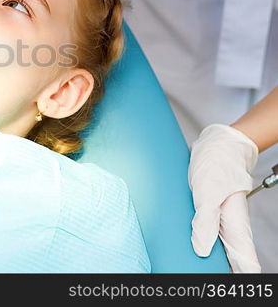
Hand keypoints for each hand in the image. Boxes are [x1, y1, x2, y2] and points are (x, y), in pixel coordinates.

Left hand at [189, 124, 260, 271]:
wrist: (217, 145)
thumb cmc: (216, 165)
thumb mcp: (207, 193)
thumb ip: (206, 222)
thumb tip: (201, 250)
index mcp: (235, 227)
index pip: (245, 265)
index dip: (237, 278)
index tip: (224, 287)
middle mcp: (230, 228)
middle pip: (230, 261)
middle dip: (217, 272)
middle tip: (197, 279)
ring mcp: (220, 221)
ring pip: (217, 249)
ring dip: (206, 260)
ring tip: (190, 270)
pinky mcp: (208, 213)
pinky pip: (205, 235)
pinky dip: (198, 243)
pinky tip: (187, 248)